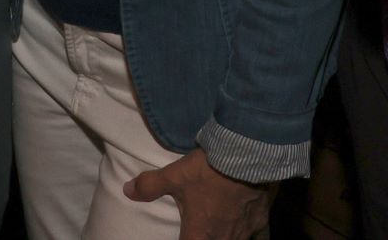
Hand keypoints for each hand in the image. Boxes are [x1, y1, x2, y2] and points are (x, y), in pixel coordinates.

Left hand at [125, 148, 276, 239]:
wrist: (246, 156)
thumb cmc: (207, 170)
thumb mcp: (173, 175)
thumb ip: (149, 186)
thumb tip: (126, 190)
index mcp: (198, 234)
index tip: (183, 238)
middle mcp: (221, 239)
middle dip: (205, 239)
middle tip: (202, 231)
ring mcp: (243, 232)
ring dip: (228, 238)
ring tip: (221, 232)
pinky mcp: (261, 220)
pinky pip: (260, 236)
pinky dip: (254, 235)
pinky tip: (251, 233)